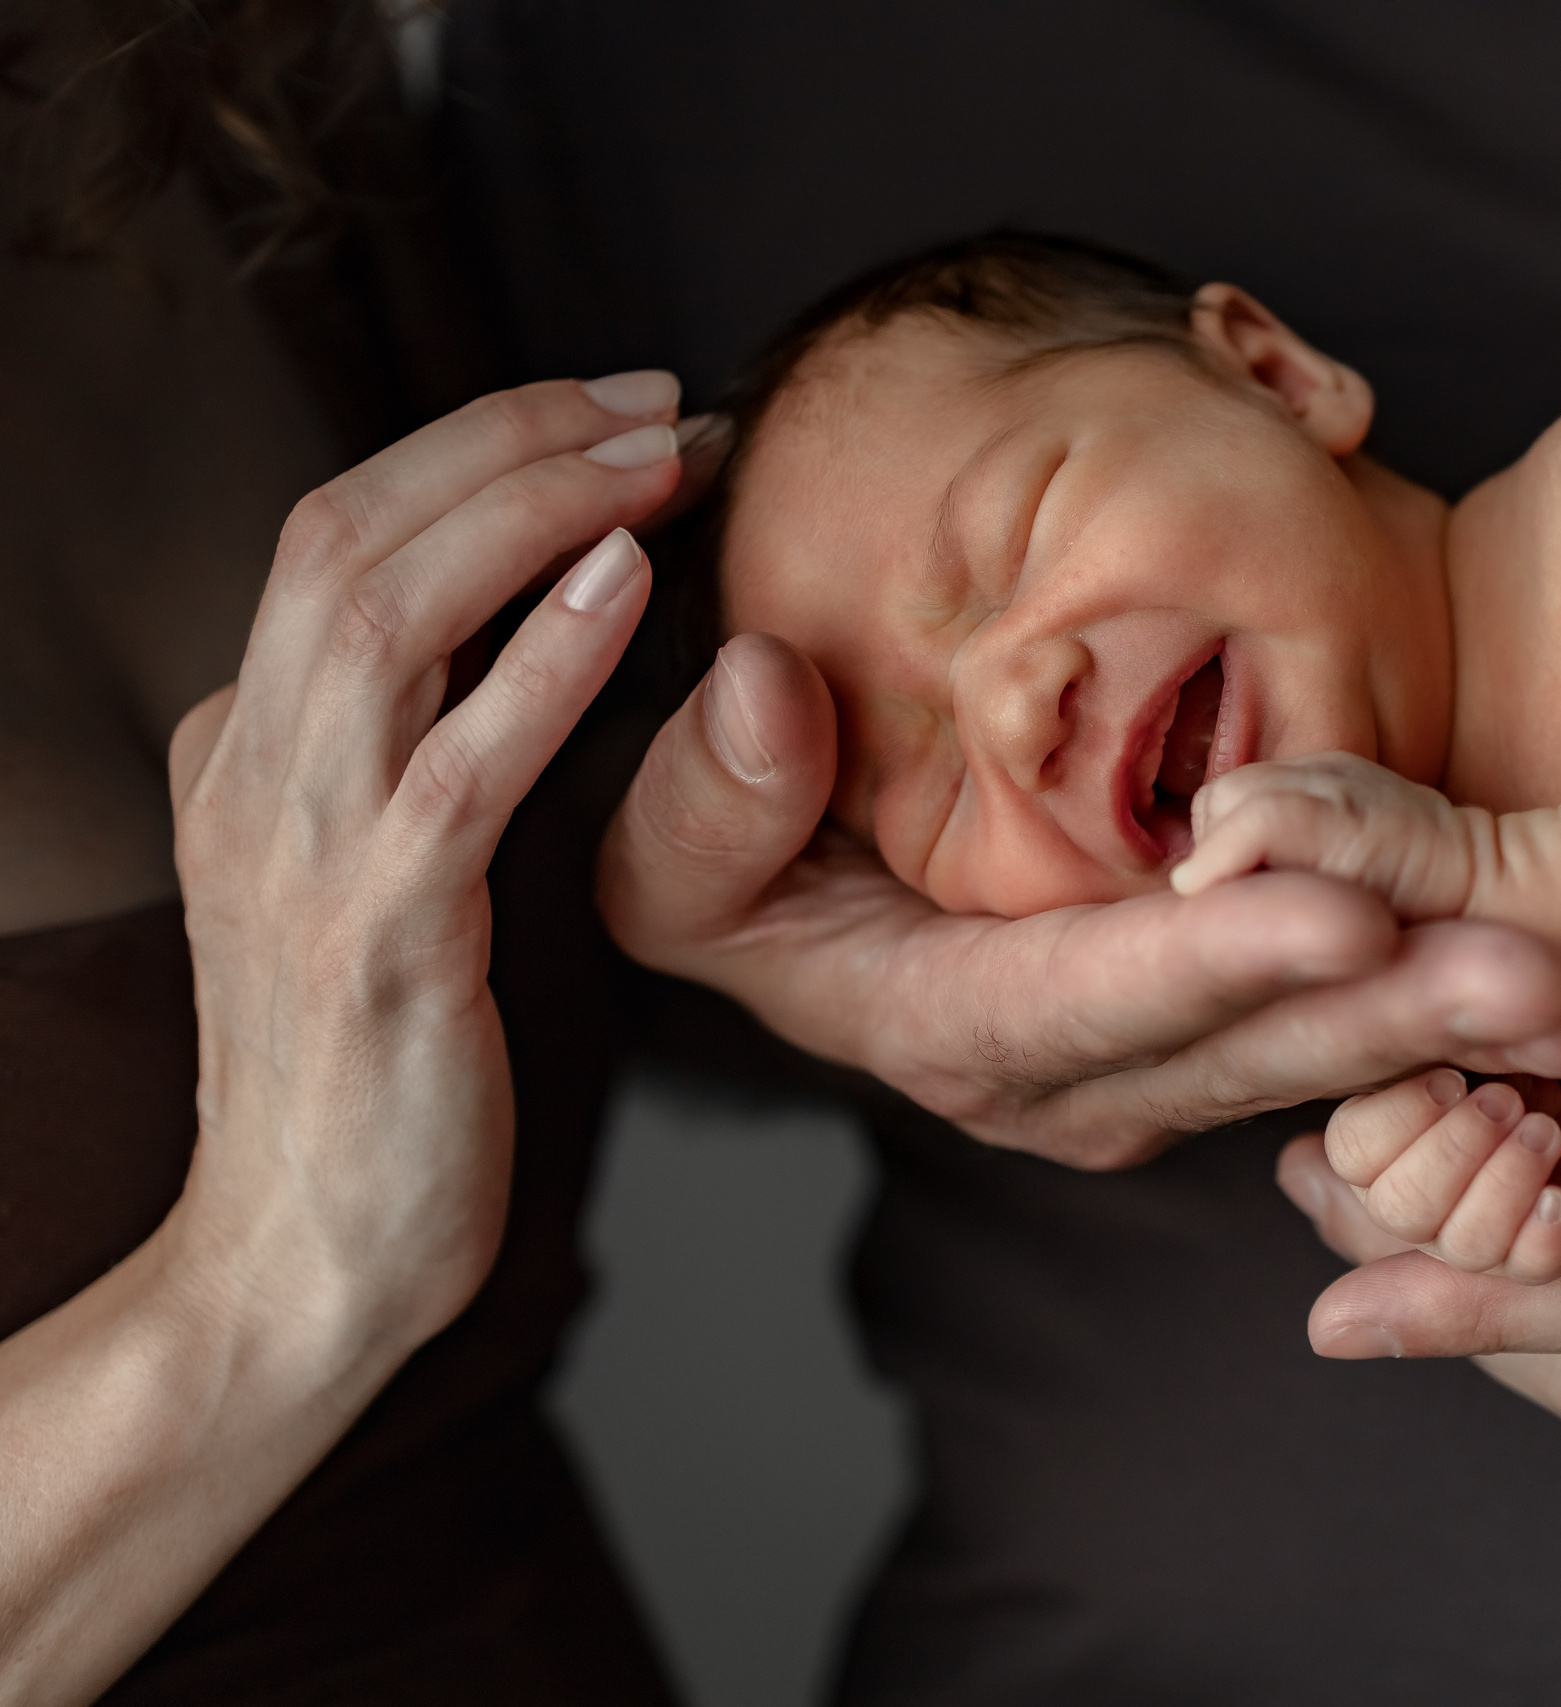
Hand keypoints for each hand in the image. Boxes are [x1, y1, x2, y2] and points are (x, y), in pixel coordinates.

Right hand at [170, 374, 683, 1347]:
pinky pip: (457, 765)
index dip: (481, 449)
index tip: (616, 410)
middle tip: (659, 397)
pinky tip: (629, 586)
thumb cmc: (367, 1077)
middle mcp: (247, 773)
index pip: (340, 534)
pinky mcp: (378, 939)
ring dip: (529, 509)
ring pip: (380, 611)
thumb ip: (390, 762)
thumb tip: (498, 652)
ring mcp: (298, 851)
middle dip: (508, 438)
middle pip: (349, 531)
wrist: (296, 1268)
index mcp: (244, 749)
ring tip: (658, 454)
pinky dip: (541, 659)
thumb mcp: (353, 885)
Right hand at [598, 642, 1560, 1168]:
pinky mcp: (1229, 1038)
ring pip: (1320, 1052)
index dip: (1210, 965)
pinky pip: (1347, 1034)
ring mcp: (1162, 1073)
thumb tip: (763, 690)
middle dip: (1396, 1017)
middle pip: (1245, 1049)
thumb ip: (705, 798)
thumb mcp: (681, 850)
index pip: (1086, 1006)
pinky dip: (1445, 1019)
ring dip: (1452, 1026)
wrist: (831, 862)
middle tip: (1552, 978)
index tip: (1345, 912)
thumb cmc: (754, 846)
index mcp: (943, 1035)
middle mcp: (1072, 1082)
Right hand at [1316, 1073, 1560, 1282]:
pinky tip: (1560, 1201)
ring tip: (1547, 1132)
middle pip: (1398, 1206)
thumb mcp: (1490, 1045)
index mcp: (1394, 1135)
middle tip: (1503, 1103)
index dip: (1394, 1120)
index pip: (1352, 1151)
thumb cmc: (1559, 1054)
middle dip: (1452, 1148)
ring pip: (1464, 1244)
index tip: (1448, 1080)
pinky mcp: (1557, 1257)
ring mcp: (1489, 1238)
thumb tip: (1307, 1151)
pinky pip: (1533, 1271)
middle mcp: (1428, 1199)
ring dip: (1503, 1181)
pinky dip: (1541, 1236)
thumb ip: (1426, 1062)